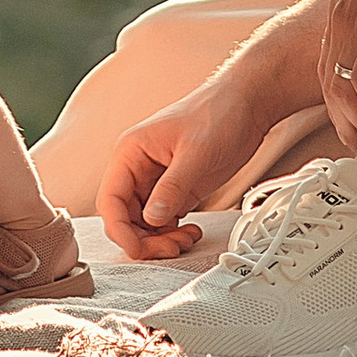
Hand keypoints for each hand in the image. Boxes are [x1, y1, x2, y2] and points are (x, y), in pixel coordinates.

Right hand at [99, 76, 264, 263]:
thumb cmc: (218, 114)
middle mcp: (138, 168)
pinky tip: (191, 231)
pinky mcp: (175, 189)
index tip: (137, 250)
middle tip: (172, 248)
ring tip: (187, 237)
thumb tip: (151, 219)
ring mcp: (156, 180)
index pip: (110, 199)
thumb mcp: (195, 152)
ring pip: (143, 224)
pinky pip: (162, 221)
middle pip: (125, 217)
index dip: (119, 230)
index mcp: (131, 152)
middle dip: (144, 239)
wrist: (246, 105)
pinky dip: (172, 233)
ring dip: (159, 240)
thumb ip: (172, 187)